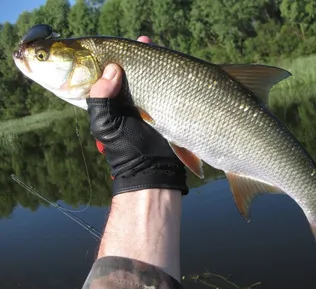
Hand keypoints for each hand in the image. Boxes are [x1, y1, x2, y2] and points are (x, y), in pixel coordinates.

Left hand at [87, 37, 187, 196]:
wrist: (154, 173)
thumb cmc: (126, 152)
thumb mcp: (104, 125)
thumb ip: (100, 98)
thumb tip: (112, 69)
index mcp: (111, 104)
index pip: (109, 76)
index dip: (113, 59)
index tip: (120, 47)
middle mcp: (129, 103)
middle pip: (131, 74)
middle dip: (137, 57)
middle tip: (144, 43)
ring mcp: (149, 107)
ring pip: (150, 80)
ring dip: (154, 63)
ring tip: (155, 47)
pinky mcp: (166, 112)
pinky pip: (165, 90)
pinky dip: (168, 77)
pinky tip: (170, 66)